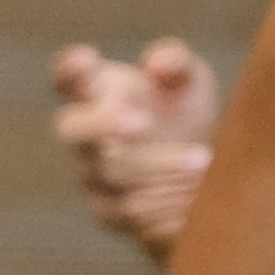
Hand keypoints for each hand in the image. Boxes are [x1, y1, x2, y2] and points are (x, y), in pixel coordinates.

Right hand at [49, 35, 218, 260]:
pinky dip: (170, 202)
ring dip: (163, 167)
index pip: (69, 76)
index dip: (69, 69)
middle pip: (75, 131)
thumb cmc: (182, 111)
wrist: (197, 171)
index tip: (82, 59)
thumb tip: (158, 62)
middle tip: (143, 122)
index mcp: (98, 92)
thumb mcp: (188, 80)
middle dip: (104, 125)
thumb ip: (176, 63)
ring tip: (205, 159)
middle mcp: (84, 137)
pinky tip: (197, 191)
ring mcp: (92, 177)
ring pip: (116, 176)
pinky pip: (135, 214)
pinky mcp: (110, 215)